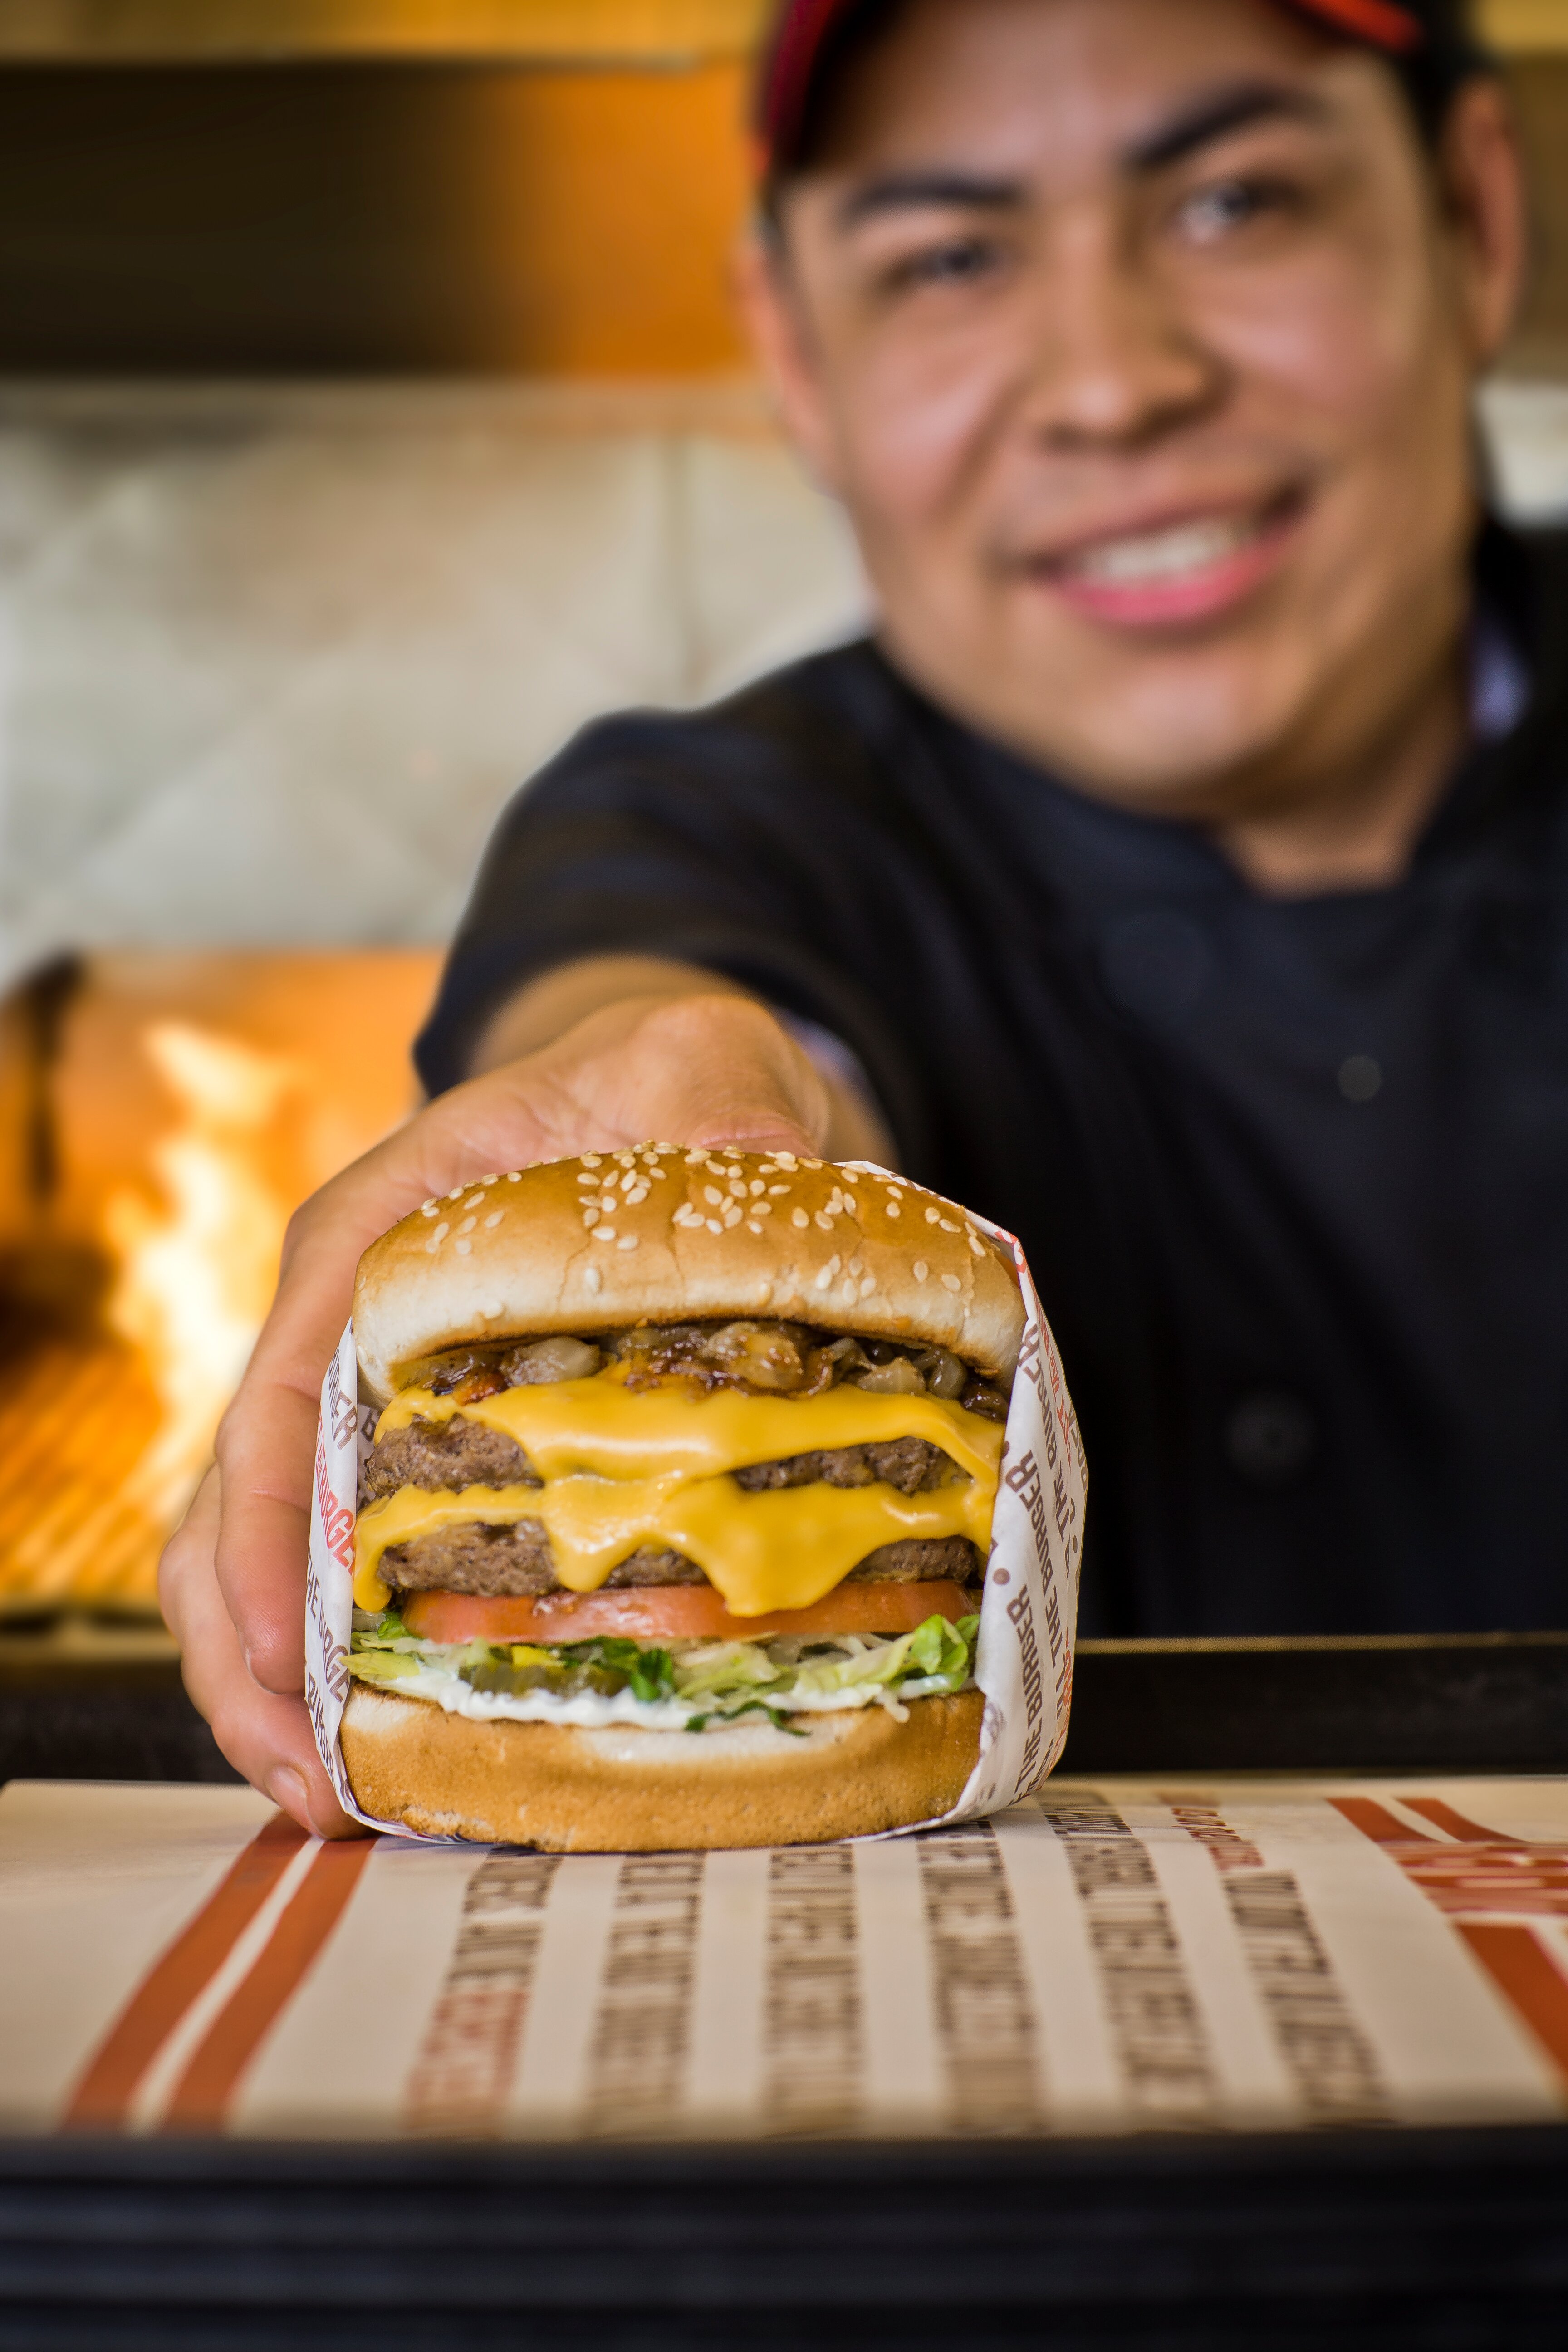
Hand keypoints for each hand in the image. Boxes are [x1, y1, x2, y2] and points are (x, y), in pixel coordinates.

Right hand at [159, 991, 833, 1835]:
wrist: (659, 1098)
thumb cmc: (653, 1080)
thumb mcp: (693, 1061)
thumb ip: (712, 1094)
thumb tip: (752, 1157)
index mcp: (372, 1238)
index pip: (285, 1386)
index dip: (270, 1523)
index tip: (286, 1643)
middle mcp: (343, 1331)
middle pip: (237, 1501)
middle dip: (247, 1650)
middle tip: (310, 1780)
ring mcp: (370, 1402)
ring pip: (264, 1554)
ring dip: (275, 1681)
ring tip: (332, 1801)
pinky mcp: (420, 1457)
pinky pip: (348, 1566)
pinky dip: (347, 1660)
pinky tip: (392, 1746)